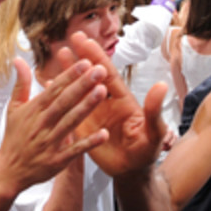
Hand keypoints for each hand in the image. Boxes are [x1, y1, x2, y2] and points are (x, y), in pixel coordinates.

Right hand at [0, 50, 109, 197]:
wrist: (9, 170)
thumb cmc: (15, 137)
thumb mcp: (13, 108)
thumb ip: (20, 84)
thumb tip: (19, 60)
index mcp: (34, 110)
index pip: (54, 89)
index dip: (70, 75)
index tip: (85, 63)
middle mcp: (42, 124)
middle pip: (64, 102)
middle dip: (82, 85)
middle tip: (99, 71)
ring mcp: (50, 142)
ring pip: (70, 122)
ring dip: (87, 107)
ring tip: (102, 92)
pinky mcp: (58, 160)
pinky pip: (75, 150)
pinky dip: (89, 142)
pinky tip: (103, 134)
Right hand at [67, 31, 169, 177]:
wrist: (135, 172)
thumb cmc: (147, 151)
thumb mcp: (154, 132)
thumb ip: (154, 110)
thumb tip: (161, 86)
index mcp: (122, 101)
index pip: (107, 75)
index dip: (96, 57)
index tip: (85, 40)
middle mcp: (106, 105)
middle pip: (91, 78)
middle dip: (81, 58)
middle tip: (69, 38)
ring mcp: (93, 117)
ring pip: (77, 92)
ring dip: (68, 74)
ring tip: (58, 54)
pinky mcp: (83, 131)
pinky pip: (69, 112)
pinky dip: (60, 100)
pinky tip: (49, 85)